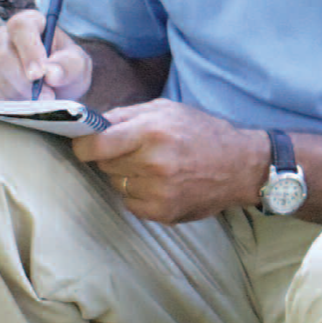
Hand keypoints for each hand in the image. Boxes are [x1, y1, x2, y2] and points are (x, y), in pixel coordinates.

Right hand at [0, 9, 92, 101]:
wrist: (55, 90)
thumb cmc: (66, 71)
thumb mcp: (78, 66)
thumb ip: (69, 66)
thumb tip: (52, 73)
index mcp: (30, 22)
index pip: (21, 28)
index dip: (29, 51)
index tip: (39, 75)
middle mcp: (4, 35)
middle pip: (2, 56)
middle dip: (23, 83)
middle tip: (45, 98)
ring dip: (16, 96)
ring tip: (37, 104)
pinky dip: (2, 104)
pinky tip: (20, 108)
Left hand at [72, 98, 268, 223]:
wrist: (239, 166)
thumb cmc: (202, 132)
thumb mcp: (166, 109)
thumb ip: (127, 114)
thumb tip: (92, 122)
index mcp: (152, 131)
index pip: (97, 144)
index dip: (82, 145)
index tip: (82, 144)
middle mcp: (153, 162)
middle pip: (104, 164)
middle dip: (111, 156)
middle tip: (133, 149)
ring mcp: (158, 191)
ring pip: (115, 184)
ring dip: (126, 175)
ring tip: (153, 166)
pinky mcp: (162, 213)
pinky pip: (129, 202)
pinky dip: (138, 193)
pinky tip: (160, 183)